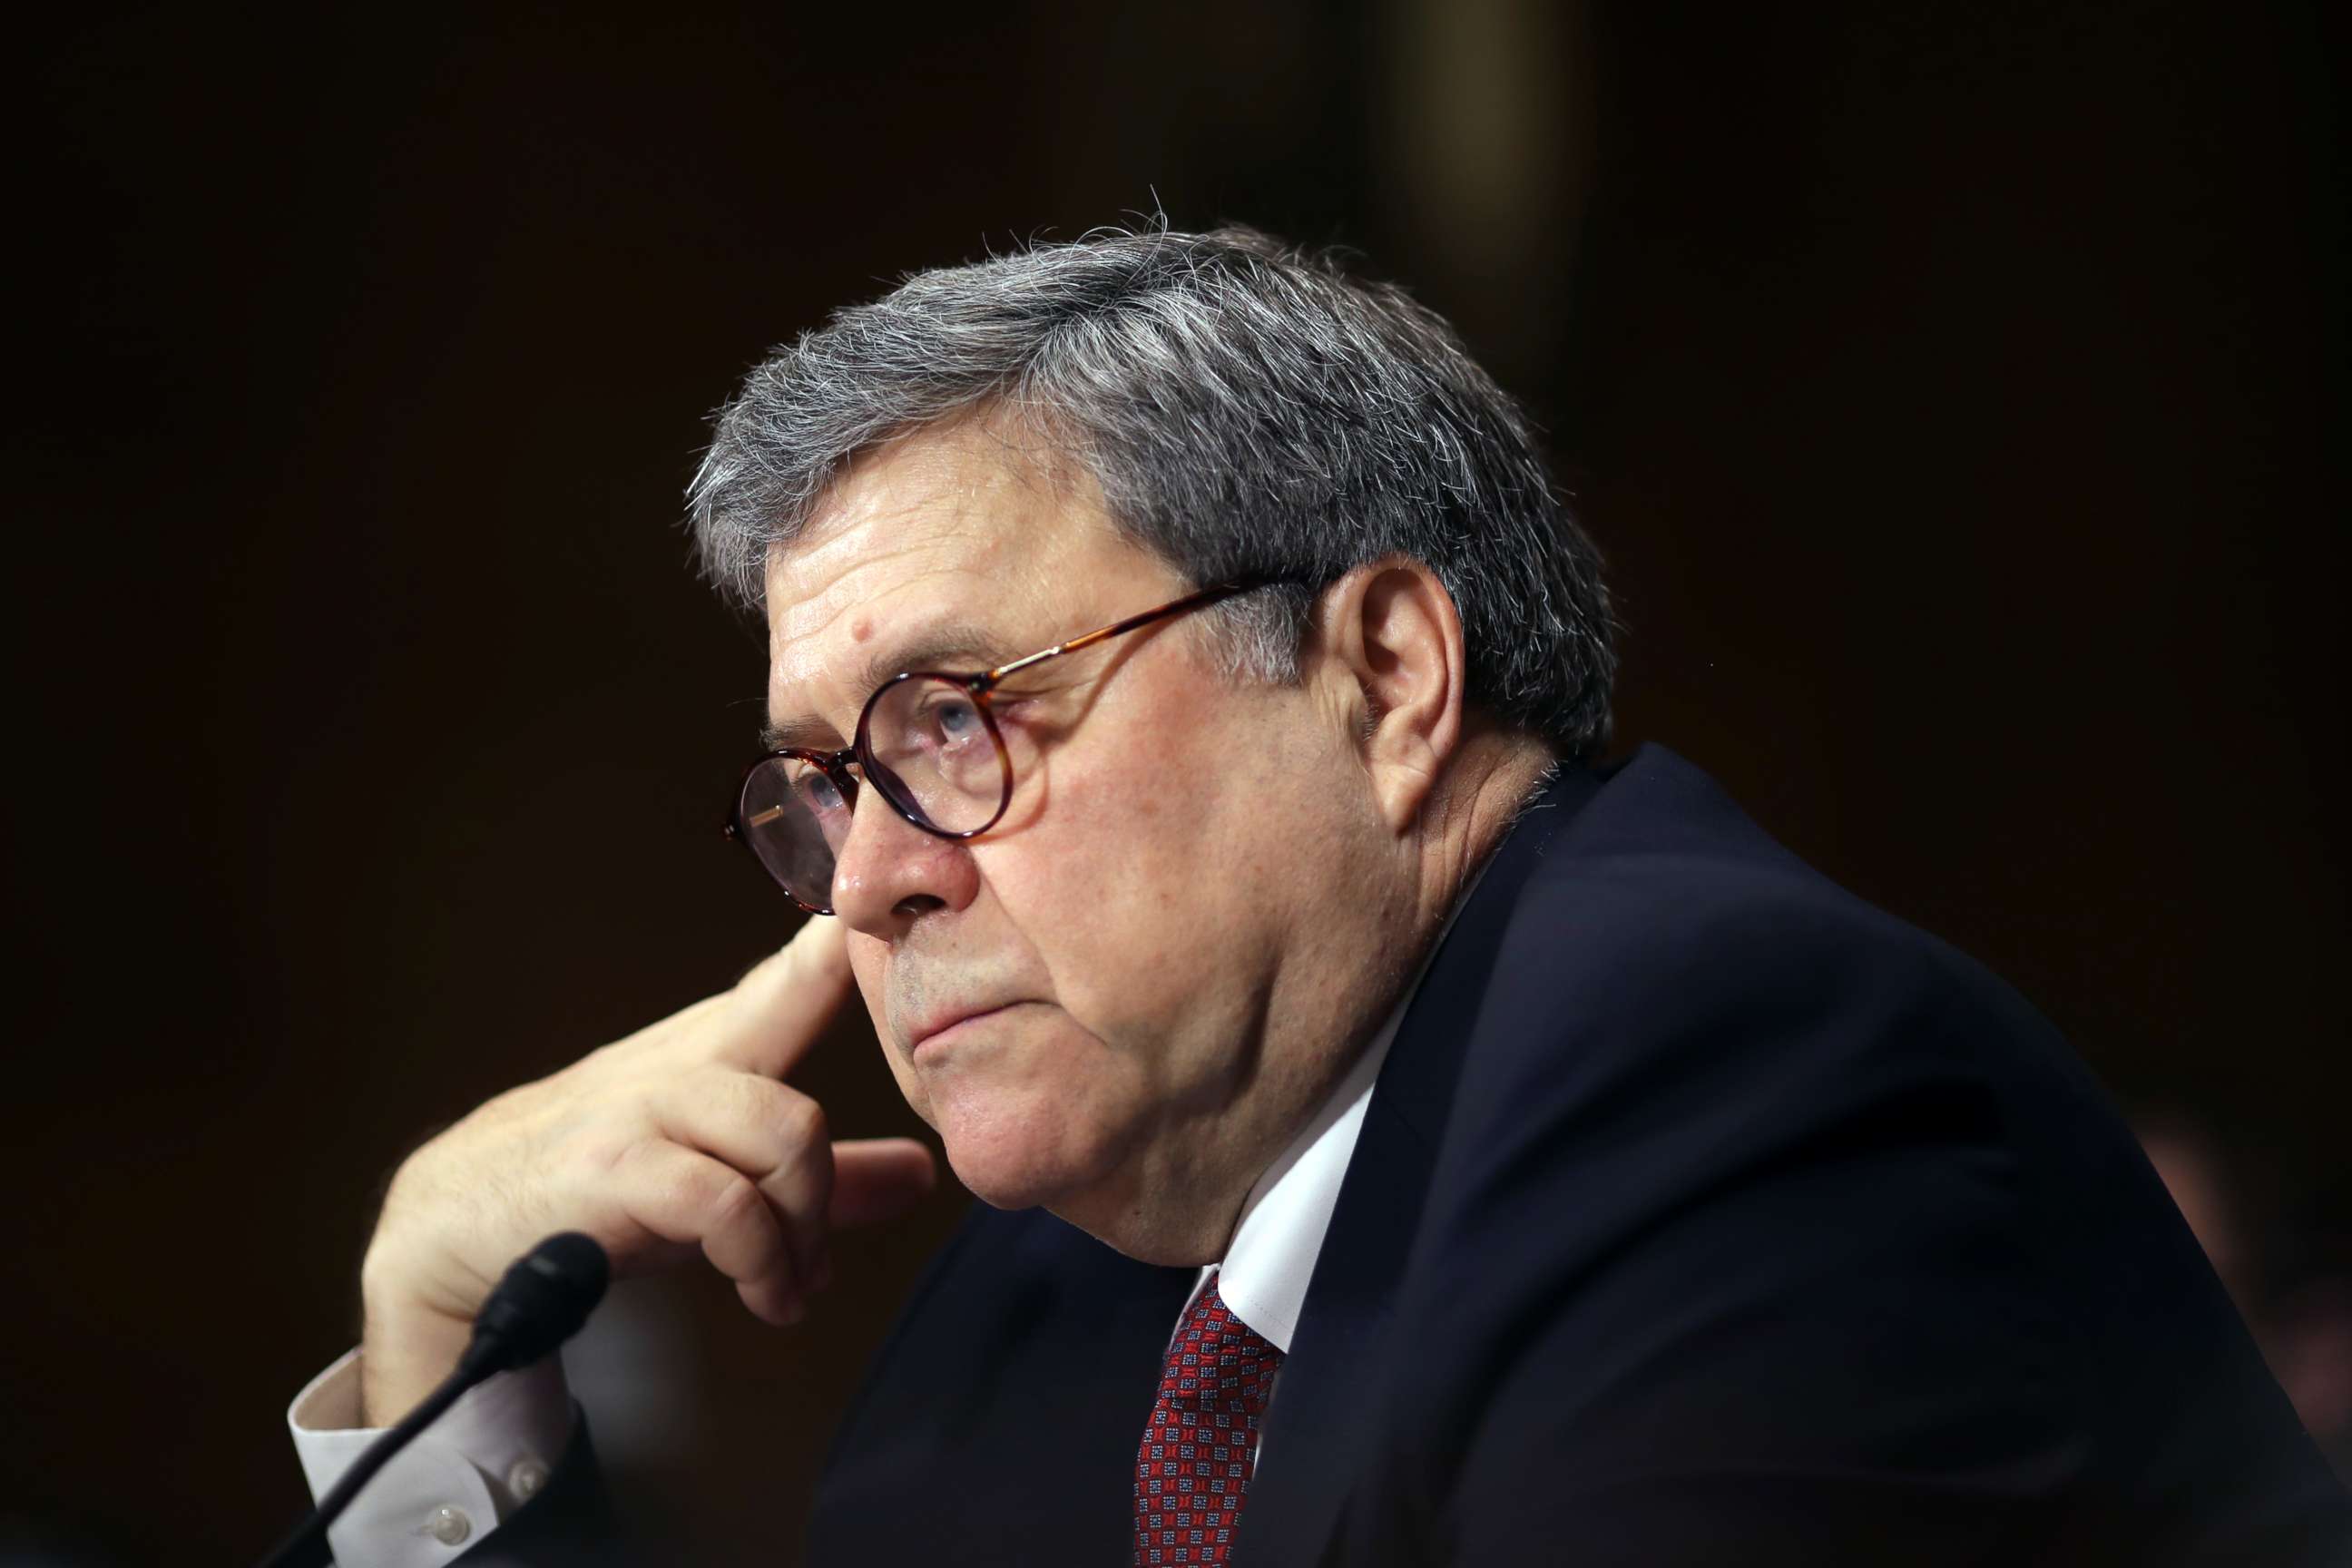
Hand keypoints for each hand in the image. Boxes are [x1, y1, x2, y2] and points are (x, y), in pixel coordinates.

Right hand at [356, 918, 936, 1422]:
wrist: (453, 1234)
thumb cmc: (601, 1193)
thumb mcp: (728, 1178)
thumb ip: (826, 1177)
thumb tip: (923, 1174)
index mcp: (715, 1049)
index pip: (791, 977)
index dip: (845, 943)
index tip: (895, 896)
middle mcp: (682, 1063)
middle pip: (804, 1083)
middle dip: (826, 1187)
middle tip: (814, 1264)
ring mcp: (641, 1109)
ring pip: (782, 1131)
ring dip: (800, 1230)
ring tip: (785, 1286)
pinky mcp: (607, 1170)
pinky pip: (724, 1202)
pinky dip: (764, 1263)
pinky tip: (762, 1298)